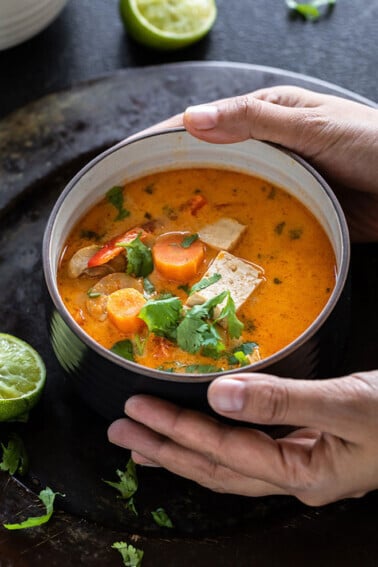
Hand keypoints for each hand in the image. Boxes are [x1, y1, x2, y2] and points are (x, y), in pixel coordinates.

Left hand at [108, 370, 377, 505]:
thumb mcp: (345, 404)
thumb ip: (285, 401)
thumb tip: (220, 394)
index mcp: (304, 474)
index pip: (225, 453)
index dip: (179, 431)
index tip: (139, 411)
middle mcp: (294, 479)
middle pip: (216, 470)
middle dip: (166, 450)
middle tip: (121, 433)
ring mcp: (298, 468)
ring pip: (227, 467)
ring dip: (183, 453)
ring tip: (142, 446)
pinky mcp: (302, 451)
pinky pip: (244, 453)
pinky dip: (213, 445)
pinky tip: (199, 438)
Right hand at [139, 86, 377, 241]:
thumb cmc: (372, 142)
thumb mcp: (311, 124)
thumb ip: (254, 120)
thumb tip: (190, 119)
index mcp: (265, 117)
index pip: (201, 123)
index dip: (160, 139)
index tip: (125, 158)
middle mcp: (265, 150)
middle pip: (206, 163)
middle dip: (170, 180)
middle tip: (134, 207)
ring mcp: (276, 184)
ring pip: (225, 197)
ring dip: (196, 213)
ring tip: (160, 237)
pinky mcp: (289, 214)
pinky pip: (251, 225)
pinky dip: (229, 236)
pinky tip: (210, 252)